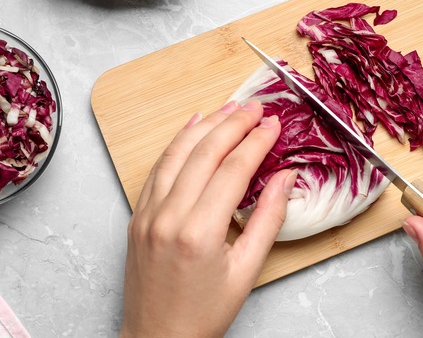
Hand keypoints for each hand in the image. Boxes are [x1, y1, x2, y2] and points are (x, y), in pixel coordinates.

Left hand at [120, 100, 295, 337]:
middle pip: (204, 152)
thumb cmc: (204, 314)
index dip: (256, 142)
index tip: (273, 124)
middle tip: (255, 108)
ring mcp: (146, 214)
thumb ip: (268, 220)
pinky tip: (191, 127)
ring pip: (176, 153)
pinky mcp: (136, 217)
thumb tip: (285, 178)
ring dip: (204, 125)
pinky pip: (157, 169)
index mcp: (198, 232)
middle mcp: (167, 216)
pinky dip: (175, 144)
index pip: (232, 169)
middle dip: (233, 124)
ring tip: (228, 108)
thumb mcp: (247, 272)